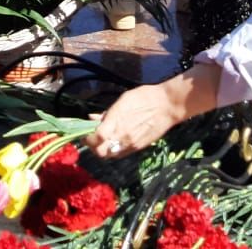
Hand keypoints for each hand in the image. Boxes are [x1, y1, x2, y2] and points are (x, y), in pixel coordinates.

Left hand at [85, 64, 220, 158]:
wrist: (167, 106)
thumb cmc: (143, 97)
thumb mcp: (122, 100)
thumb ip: (106, 113)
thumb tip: (91, 119)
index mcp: (117, 121)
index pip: (96, 138)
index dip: (87, 138)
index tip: (84, 133)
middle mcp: (122, 136)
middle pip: (100, 152)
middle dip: (93, 147)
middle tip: (92, 138)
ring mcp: (131, 144)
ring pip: (110, 155)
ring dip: (103, 149)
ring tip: (103, 139)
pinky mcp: (139, 148)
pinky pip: (121, 153)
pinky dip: (114, 150)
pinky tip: (114, 140)